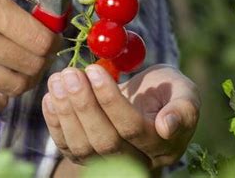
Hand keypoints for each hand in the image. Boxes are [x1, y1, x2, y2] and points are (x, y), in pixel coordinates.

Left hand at [42, 62, 199, 169]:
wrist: (147, 102)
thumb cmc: (166, 92)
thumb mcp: (183, 92)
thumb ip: (183, 108)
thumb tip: (167, 126)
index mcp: (160, 145)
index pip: (132, 128)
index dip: (110, 101)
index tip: (95, 70)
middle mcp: (135, 161)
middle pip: (104, 141)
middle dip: (84, 105)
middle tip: (71, 73)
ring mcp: (108, 163)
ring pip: (83, 148)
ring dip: (66, 112)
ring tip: (59, 79)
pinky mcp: (87, 157)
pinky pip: (67, 147)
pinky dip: (54, 123)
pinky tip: (51, 96)